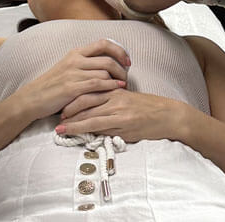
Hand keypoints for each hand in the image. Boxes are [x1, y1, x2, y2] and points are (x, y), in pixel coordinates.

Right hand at [14, 39, 130, 118]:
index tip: (127, 60)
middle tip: (127, 76)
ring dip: (118, 79)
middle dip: (122, 67)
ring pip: (104, 72)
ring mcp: (73, 73)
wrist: (32, 98)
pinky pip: (97, 84)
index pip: (103, 43)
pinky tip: (117, 89)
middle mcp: (75, 60)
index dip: (119, 50)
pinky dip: (110, 86)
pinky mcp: (71, 88)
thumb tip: (108, 64)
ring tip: (123, 85)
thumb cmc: (52, 86)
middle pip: (107, 59)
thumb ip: (85, 64)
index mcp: (75, 53)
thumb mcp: (68, 68)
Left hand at [56, 88, 184, 143]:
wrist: (168, 116)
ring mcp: (120, 113)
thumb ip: (112, 102)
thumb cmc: (149, 108)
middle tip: (56, 117)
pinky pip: (103, 128)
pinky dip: (88, 131)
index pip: (90, 91)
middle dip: (69, 110)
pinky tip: (79, 135)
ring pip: (91, 116)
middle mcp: (116, 99)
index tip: (62, 104)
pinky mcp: (124, 126)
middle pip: (86, 102)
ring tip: (61, 129)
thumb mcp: (129, 99)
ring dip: (74, 124)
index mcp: (116, 90)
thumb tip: (93, 110)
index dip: (74, 97)